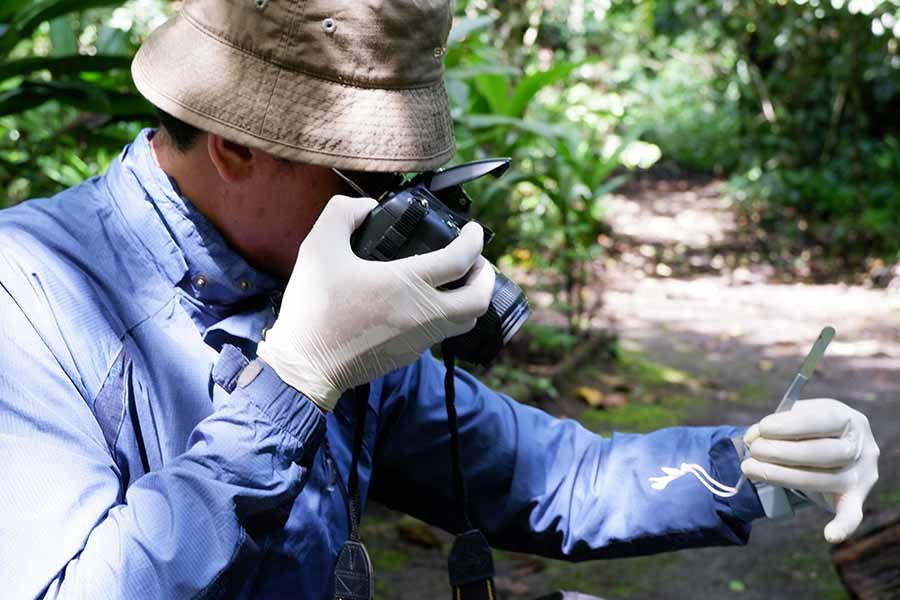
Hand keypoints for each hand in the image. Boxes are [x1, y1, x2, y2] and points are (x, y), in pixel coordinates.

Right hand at [257, 195, 495, 410]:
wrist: (305, 366)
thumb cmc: (314, 308)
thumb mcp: (318, 247)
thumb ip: (343, 213)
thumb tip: (367, 207)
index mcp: (407, 284)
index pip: (461, 260)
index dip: (473, 240)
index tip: (472, 231)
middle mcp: (423, 314)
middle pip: (479, 299)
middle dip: (486, 276)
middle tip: (476, 261)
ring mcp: (419, 339)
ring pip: (465, 321)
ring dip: (471, 299)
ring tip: (459, 282)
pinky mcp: (409, 356)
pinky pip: (441, 334)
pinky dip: (447, 316)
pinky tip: (426, 305)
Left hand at [741, 399, 879, 542]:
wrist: (834, 444)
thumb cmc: (809, 427)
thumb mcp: (798, 415)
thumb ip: (776, 423)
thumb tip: (752, 437)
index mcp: (847, 419)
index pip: (821, 421)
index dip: (789, 425)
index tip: (762, 428)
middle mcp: (860, 448)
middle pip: (821, 453)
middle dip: (780, 452)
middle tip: (754, 450)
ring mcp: (861, 475)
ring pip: (822, 480)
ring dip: (780, 476)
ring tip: (749, 468)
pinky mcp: (854, 497)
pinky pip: (852, 514)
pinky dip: (843, 526)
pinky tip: (830, 535)